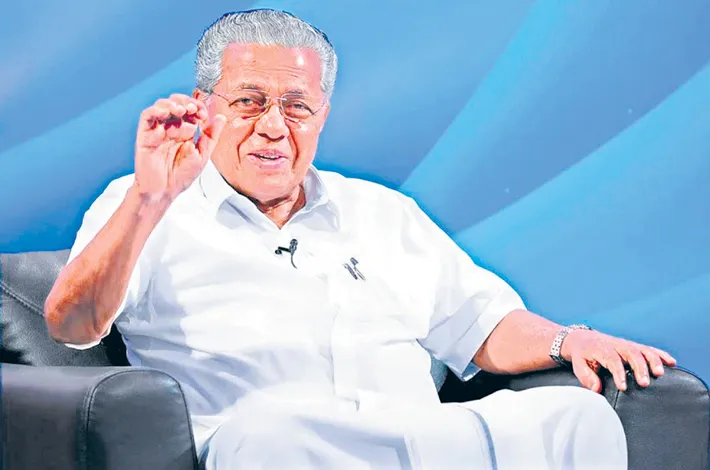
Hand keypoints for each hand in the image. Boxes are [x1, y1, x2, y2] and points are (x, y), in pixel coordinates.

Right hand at [134, 93, 226, 202]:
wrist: (164, 192)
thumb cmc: (181, 177)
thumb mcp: (202, 155)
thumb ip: (211, 136)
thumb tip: (221, 117)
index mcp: (185, 131)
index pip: (191, 109)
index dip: (198, 106)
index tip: (204, 114)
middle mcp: (171, 128)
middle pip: (176, 103)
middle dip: (186, 102)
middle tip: (193, 110)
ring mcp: (158, 130)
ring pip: (161, 106)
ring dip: (172, 103)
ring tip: (181, 111)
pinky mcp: (145, 135)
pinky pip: (147, 116)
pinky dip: (156, 110)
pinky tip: (166, 112)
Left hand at [561, 329, 675, 392]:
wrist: (581, 339)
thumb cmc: (582, 355)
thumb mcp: (578, 365)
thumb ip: (586, 377)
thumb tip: (597, 389)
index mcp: (601, 349)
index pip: (612, 360)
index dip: (618, 373)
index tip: (623, 387)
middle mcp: (615, 345)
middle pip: (630, 353)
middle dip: (639, 368)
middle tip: (644, 383)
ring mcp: (626, 344)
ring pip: (642, 350)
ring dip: (653, 360)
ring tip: (660, 373)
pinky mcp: (633, 346)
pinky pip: (649, 349)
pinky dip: (661, 354)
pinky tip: (671, 362)